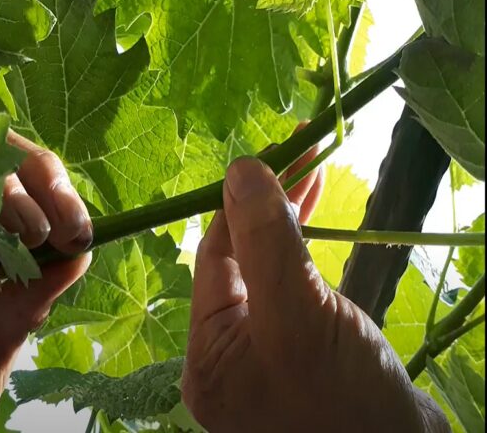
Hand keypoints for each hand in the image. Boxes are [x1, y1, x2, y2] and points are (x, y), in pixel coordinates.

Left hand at [182, 156, 449, 431]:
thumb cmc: (346, 401)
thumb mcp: (299, 316)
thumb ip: (264, 243)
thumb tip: (239, 170)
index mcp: (207, 352)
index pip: (215, 257)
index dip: (241, 203)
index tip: (272, 156)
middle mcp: (228, 354)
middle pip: (242, 261)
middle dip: (270, 207)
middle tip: (302, 153)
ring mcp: (266, 356)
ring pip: (271, 273)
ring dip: (290, 224)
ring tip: (316, 173)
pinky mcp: (302, 356)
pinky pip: (296, 294)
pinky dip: (307, 257)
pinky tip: (315, 224)